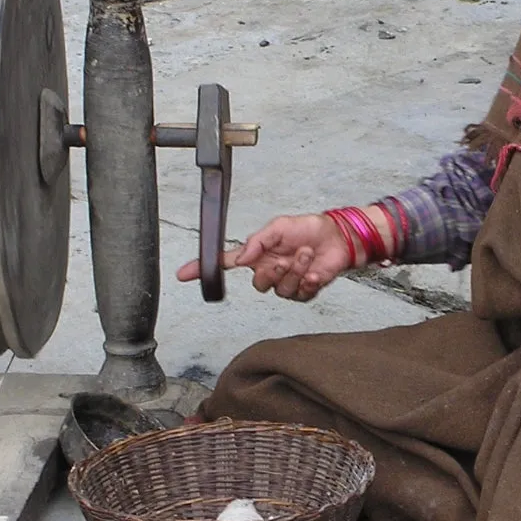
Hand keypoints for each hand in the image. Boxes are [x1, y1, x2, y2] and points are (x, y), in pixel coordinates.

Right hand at [175, 213, 350, 301]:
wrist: (338, 238)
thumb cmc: (309, 229)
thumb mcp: (280, 226)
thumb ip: (258, 241)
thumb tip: (242, 258)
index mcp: (257, 254)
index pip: (224, 264)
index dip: (204, 269)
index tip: (183, 274)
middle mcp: (268, 270)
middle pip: (258, 284)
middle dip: (273, 271)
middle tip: (287, 258)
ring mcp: (285, 284)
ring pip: (280, 290)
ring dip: (295, 271)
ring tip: (307, 255)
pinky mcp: (303, 292)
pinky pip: (298, 295)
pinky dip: (308, 282)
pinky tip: (314, 271)